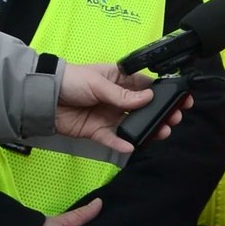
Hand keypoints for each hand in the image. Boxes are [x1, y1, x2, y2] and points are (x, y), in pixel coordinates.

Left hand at [57, 63, 191, 152]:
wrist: (42, 98)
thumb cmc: (71, 80)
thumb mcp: (99, 83)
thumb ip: (123, 95)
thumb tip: (148, 98)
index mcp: (119, 80)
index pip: (147, 86)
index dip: (164, 92)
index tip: (182, 98)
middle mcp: (117, 99)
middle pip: (145, 108)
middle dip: (162, 113)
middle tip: (176, 118)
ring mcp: (108, 115)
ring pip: (133, 124)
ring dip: (148, 129)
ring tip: (163, 132)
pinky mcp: (97, 131)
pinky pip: (113, 138)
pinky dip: (123, 143)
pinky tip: (133, 145)